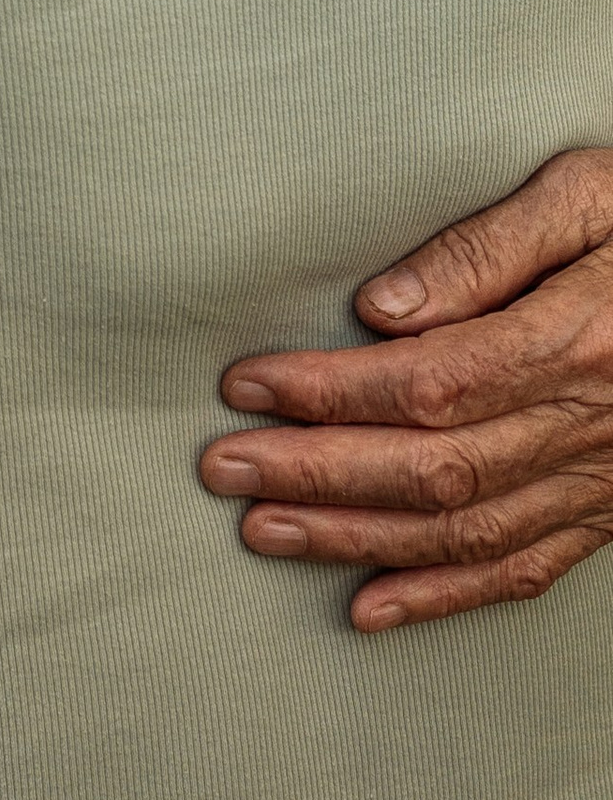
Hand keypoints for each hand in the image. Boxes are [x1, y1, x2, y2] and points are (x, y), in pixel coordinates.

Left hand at [200, 151, 612, 628]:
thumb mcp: (588, 195)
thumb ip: (487, 247)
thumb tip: (385, 307)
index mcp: (580, 338)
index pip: (432, 382)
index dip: (332, 391)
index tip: (249, 384)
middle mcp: (592, 424)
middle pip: (436, 466)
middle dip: (318, 472)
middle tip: (225, 465)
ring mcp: (604, 479)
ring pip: (466, 527)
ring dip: (355, 536)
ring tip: (264, 528)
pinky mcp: (610, 511)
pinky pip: (524, 568)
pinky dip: (441, 594)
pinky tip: (368, 604)